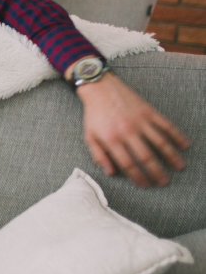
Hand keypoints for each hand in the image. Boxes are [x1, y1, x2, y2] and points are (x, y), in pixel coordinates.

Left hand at [77, 73, 189, 187]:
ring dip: (172, 156)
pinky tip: (184, 144)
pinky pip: (166, 125)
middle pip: (146, 156)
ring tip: (179, 167)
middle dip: (157, 172)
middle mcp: (127, 131)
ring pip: (160, 142)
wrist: (100, 88)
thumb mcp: (89, 136)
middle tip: (164, 182)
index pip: (128, 164)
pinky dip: (177, 135)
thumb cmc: (94, 114)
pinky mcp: (149, 111)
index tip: (145, 185)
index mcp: (111, 139)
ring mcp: (140, 121)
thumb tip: (111, 173)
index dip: (138, 177)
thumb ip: (99, 155)